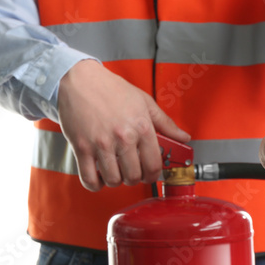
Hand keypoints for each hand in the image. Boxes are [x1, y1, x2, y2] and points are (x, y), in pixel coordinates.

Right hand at [57, 60, 190, 190]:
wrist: (80, 80)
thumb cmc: (111, 89)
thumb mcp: (144, 101)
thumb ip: (165, 123)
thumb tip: (184, 137)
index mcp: (142, 127)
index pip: (154, 165)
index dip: (153, 175)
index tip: (150, 174)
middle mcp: (123, 137)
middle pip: (134, 176)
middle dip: (134, 178)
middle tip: (131, 172)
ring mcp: (101, 144)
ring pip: (113, 180)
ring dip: (116, 181)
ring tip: (115, 171)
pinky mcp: (81, 148)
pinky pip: (88, 179)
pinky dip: (95, 185)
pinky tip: (98, 177)